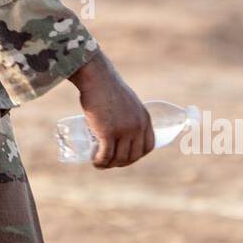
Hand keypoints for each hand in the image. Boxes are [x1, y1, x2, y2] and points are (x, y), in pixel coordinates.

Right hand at [69, 50, 153, 167]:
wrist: (97, 78)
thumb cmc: (107, 86)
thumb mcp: (126, 101)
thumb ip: (128, 112)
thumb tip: (120, 121)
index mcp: (144, 118)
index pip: (148, 146)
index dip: (137, 155)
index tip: (126, 156)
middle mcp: (137, 126)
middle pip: (133, 156)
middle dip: (121, 162)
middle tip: (109, 160)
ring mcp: (123, 130)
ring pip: (119, 158)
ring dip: (109, 164)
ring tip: (99, 161)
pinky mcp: (108, 132)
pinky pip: (106, 155)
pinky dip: (100, 162)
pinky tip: (94, 161)